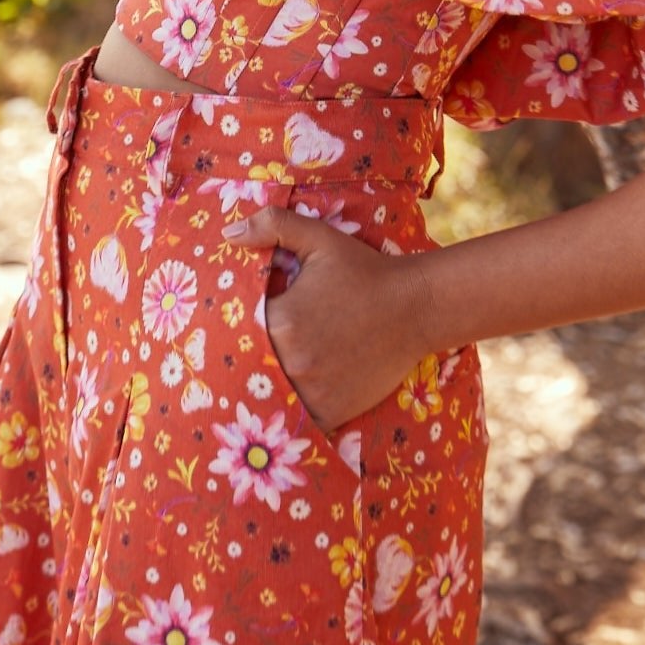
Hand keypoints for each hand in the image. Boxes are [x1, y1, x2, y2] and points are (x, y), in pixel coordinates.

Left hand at [223, 207, 432, 432]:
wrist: (415, 306)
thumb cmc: (364, 270)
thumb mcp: (319, 238)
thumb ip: (273, 226)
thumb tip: (228, 234)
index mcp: (280, 322)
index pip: (240, 330)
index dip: (242, 327)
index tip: (254, 322)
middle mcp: (291, 362)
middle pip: (254, 366)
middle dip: (256, 357)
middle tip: (265, 350)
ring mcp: (311, 391)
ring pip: (275, 395)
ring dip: (275, 385)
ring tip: (288, 370)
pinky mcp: (331, 413)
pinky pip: (299, 418)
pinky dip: (298, 409)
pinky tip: (304, 392)